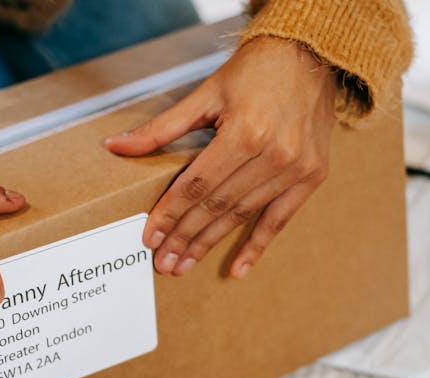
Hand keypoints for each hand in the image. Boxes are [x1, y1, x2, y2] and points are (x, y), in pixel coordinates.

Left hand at [105, 36, 335, 277]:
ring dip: (211, 243)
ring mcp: (296, 169)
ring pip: (243, 216)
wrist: (309, 55)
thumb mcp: (206, 93)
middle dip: (186, 237)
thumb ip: (163, 127)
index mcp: (244, 132)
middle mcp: (273, 154)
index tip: (150, 238)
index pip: (196, 185)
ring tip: (185, 264)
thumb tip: (116, 147)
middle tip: (164, 263)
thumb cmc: (255, 70)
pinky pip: (279, 220)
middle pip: (217, 206)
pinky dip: (257, 246)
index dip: (170, 214)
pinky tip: (236, 269)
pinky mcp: (312, 176)